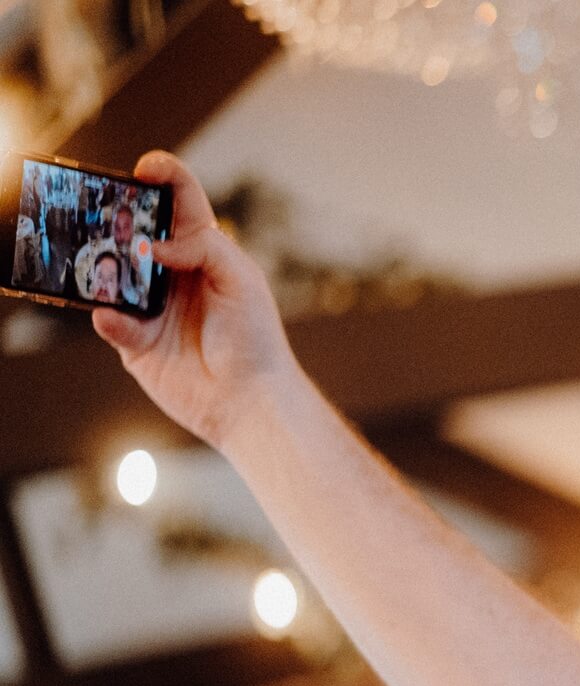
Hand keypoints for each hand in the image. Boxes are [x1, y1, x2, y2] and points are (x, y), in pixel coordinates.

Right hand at [91, 150, 301, 453]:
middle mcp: (172, 273)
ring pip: (112, 272)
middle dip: (118, 217)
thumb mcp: (242, 280)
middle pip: (135, 231)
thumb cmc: (255, 338)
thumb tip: (153, 245)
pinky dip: (108, 317)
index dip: (163, 177)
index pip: (180, 202)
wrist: (250, 401)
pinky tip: (112, 316)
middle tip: (106, 211)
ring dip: (102, 264)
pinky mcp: (135, 340)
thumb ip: (204, 248)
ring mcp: (150, 304)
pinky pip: (110, 320)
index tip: (145, 167)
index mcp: (204, 251)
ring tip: (100, 260)